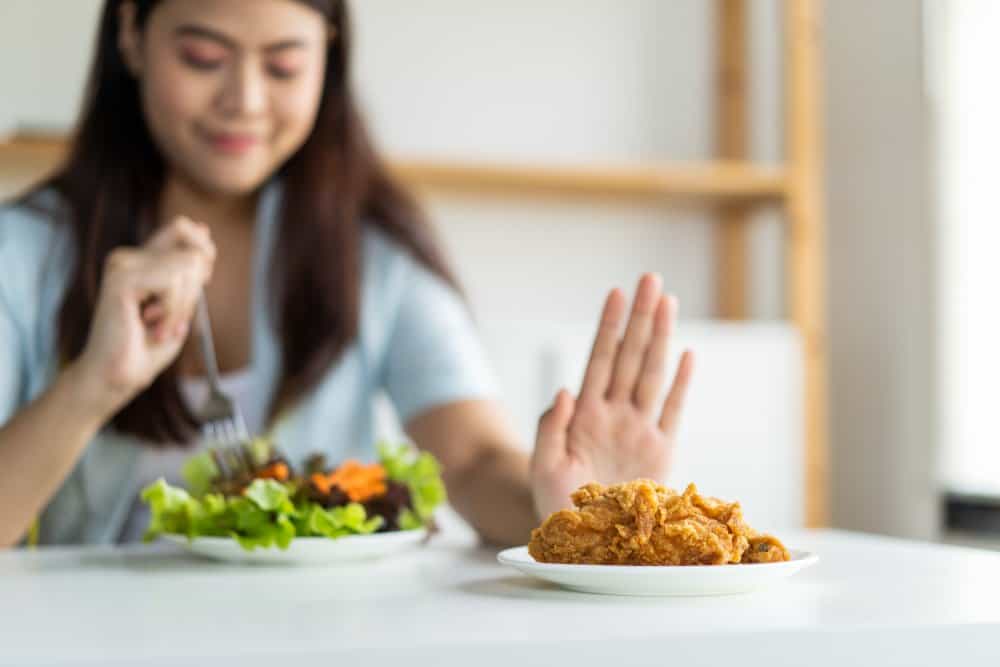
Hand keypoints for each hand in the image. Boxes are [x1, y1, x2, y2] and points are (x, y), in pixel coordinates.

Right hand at [69, 217, 215, 418]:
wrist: (117, 377)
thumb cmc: (146, 348)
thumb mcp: (181, 303)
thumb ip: (190, 269)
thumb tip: (202, 228)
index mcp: (141, 260)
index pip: (182, 228)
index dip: (203, 255)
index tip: (194, 290)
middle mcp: (129, 256)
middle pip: (193, 250)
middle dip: (197, 289)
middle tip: (175, 317)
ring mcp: (124, 265)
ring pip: (189, 265)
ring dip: (184, 305)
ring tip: (161, 327)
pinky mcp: (123, 279)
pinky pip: (173, 282)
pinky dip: (174, 310)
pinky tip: (154, 327)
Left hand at [530, 274, 693, 518]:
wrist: (580, 538)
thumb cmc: (555, 501)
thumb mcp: (542, 466)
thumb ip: (549, 427)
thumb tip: (565, 389)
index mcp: (585, 415)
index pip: (599, 360)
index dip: (608, 327)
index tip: (616, 292)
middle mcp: (614, 414)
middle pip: (630, 357)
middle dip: (640, 318)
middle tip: (650, 278)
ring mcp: (638, 430)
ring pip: (652, 376)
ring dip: (660, 339)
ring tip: (667, 302)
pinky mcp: (660, 453)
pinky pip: (672, 412)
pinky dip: (680, 385)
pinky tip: (686, 355)